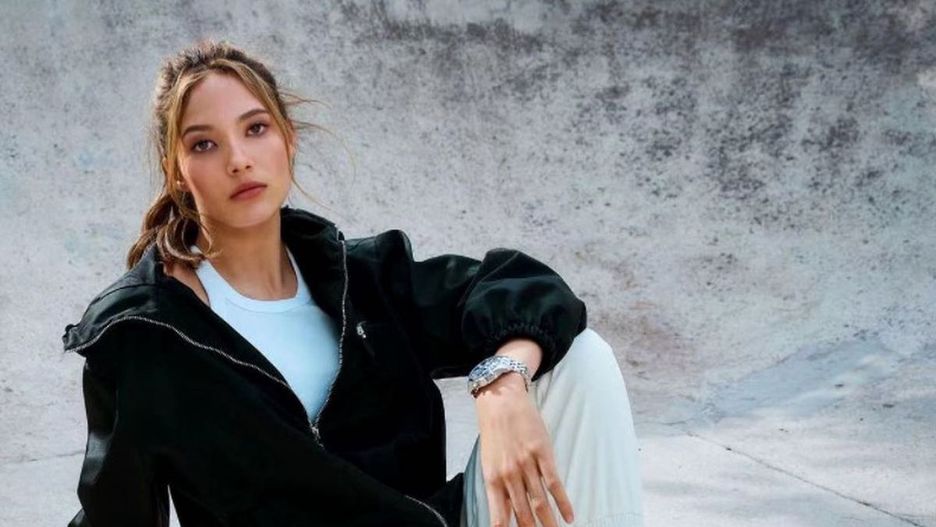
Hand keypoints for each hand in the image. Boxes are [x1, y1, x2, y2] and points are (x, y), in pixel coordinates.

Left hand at [475, 373, 574, 526]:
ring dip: (549, 523)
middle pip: (523, 513)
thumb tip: (505, 513)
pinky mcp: (542, 454)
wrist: (500, 401)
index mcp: (492, 479)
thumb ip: (498, 488)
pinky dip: (562, 502)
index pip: (500, 517)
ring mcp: (526, 465)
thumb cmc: (494, 432)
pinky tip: (568, 516)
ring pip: (540, 502)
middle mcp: (509, 475)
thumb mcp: (489, 462)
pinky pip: (554, 483)